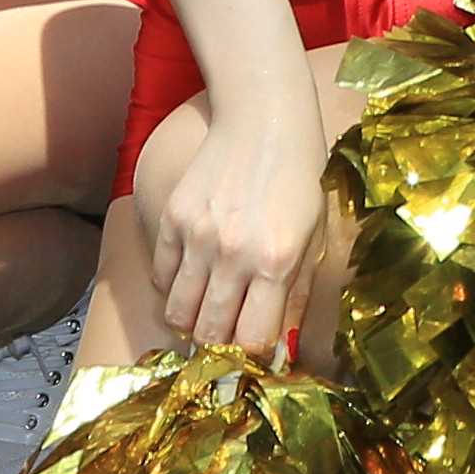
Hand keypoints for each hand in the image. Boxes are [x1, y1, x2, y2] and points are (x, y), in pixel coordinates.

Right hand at [147, 94, 333, 362]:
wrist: (264, 118)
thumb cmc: (300, 178)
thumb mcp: (313, 237)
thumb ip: (296, 295)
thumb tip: (282, 349)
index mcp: (276, 260)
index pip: (252, 339)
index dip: (253, 355)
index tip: (256, 349)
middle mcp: (233, 253)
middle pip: (210, 333)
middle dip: (220, 347)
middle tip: (228, 337)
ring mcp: (197, 236)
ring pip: (177, 313)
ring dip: (191, 323)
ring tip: (207, 313)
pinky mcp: (171, 218)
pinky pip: (160, 277)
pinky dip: (172, 288)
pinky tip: (191, 277)